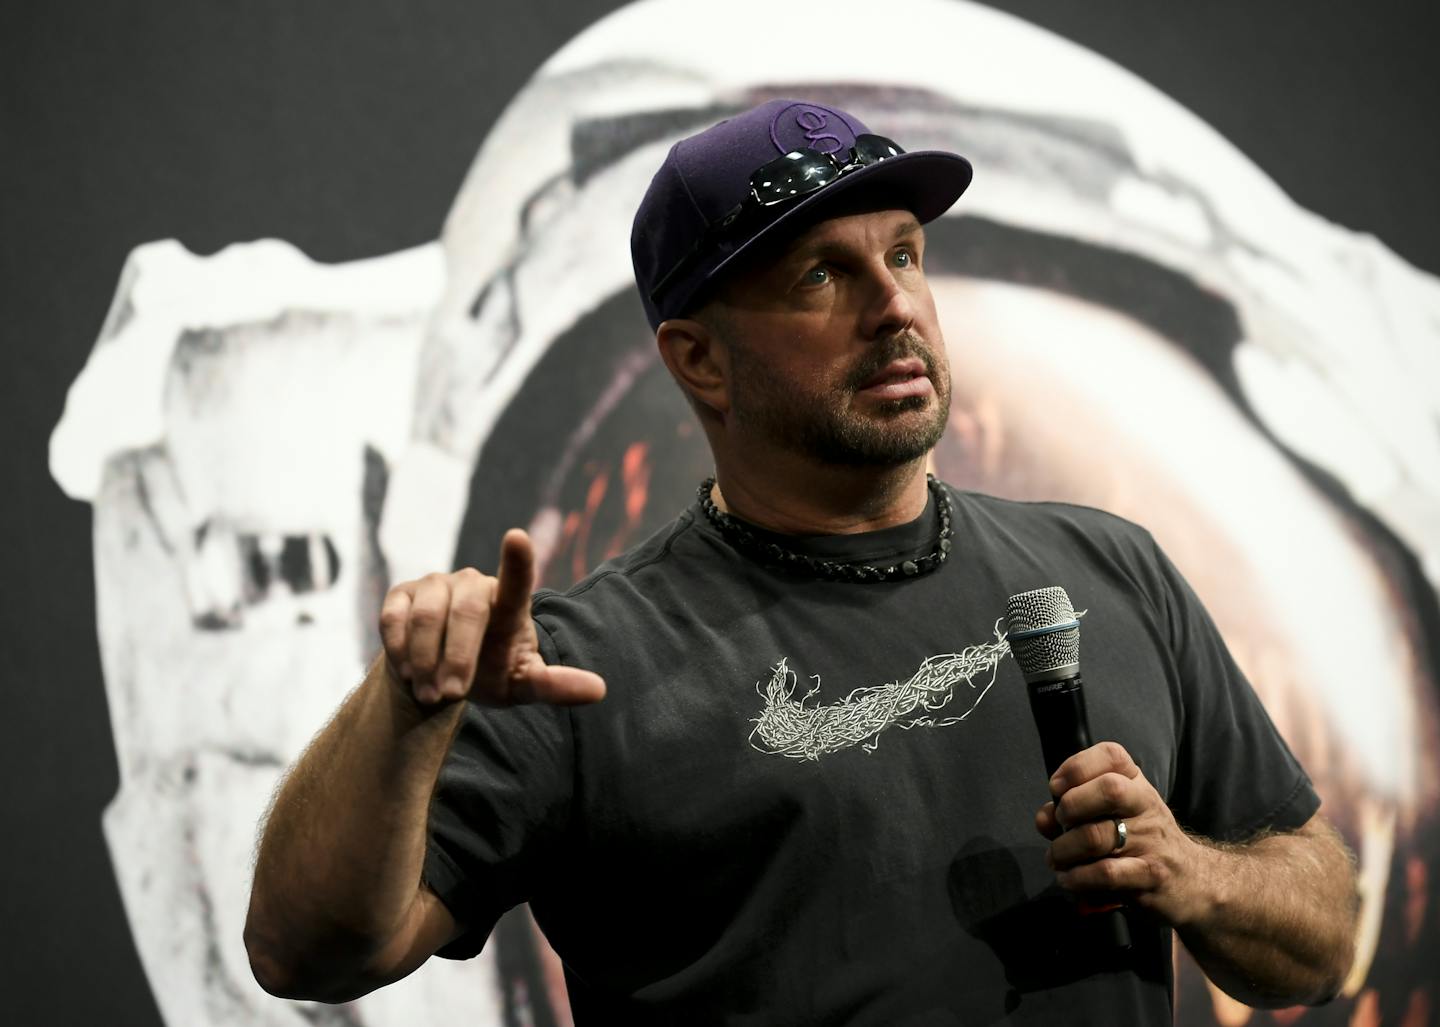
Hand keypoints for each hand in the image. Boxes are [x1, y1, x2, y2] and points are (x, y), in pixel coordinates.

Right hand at [378, 528, 605, 707]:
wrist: (442, 675)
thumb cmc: (493, 672)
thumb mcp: (524, 683)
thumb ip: (555, 685)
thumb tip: (600, 690)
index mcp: (510, 603)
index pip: (517, 579)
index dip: (518, 560)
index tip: (518, 537)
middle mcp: (473, 584)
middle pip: (467, 611)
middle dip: (458, 657)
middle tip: (452, 695)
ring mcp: (436, 584)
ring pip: (428, 618)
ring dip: (427, 661)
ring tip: (432, 695)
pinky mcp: (401, 594)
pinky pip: (394, 619)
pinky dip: (400, 652)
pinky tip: (409, 674)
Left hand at [1035, 741, 1203, 924]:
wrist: (1194, 882)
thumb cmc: (1142, 842)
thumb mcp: (1114, 816)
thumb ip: (1073, 812)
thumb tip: (1044, 818)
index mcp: (1136, 784)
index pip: (1112, 755)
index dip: (1077, 765)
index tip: (1057, 787)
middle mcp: (1147, 806)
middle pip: (1110, 789)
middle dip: (1071, 805)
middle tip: (1060, 824)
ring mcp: (1151, 841)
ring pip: (1098, 836)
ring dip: (1064, 850)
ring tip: (1057, 859)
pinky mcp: (1151, 876)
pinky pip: (1106, 873)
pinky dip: (1077, 877)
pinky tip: (1069, 879)